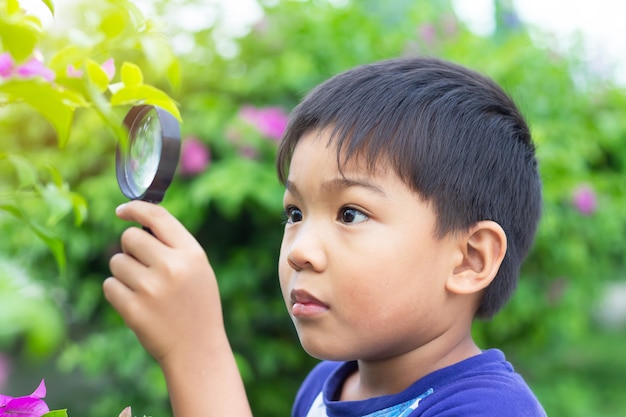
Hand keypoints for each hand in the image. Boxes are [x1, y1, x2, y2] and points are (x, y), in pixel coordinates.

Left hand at [104, 200, 224, 363]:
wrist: (197, 349)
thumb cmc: (196, 304)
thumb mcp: (198, 269)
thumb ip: (174, 245)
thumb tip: (137, 222)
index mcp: (191, 253)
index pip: (158, 217)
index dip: (135, 209)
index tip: (122, 211)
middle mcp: (171, 267)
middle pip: (129, 238)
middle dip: (130, 249)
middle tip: (143, 266)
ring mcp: (151, 289)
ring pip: (116, 262)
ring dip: (124, 273)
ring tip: (145, 290)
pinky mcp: (133, 309)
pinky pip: (109, 285)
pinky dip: (117, 292)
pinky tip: (137, 303)